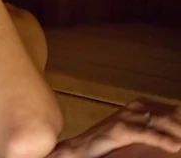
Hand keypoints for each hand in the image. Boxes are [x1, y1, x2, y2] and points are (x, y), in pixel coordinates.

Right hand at [51, 97, 180, 157]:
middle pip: (171, 114)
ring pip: (162, 121)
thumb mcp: (134, 130)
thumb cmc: (109, 140)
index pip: (172, 110)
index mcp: (140, 105)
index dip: (180, 120)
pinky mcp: (121, 129)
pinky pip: (146, 133)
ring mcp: (127, 117)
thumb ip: (151, 126)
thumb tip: (174, 132)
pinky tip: (174, 146)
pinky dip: (162, 139)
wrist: (83, 147)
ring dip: (178, 131)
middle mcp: (134, 107)